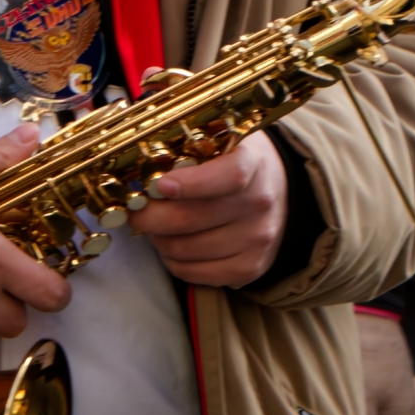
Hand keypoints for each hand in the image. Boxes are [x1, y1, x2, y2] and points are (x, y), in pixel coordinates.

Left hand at [134, 131, 289, 287]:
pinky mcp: (250, 268)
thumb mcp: (221, 141)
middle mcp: (259, 202)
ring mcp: (257, 239)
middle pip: (191, 219)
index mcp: (252, 163)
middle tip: (136, 213)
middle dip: (149, 218)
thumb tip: (140, 178)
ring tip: (157, 228)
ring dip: (159, 240)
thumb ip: (188, 151)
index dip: (192, 184)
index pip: (230, 177)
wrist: (278, 192)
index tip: (161, 185)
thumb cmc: (233, 163)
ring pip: (184, 250)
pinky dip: (173, 262)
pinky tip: (174, 246)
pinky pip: (193, 273)